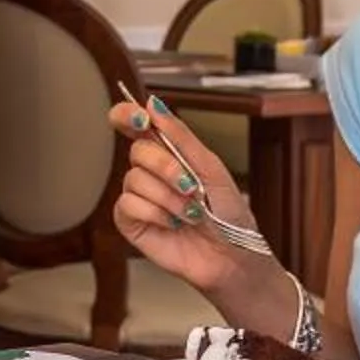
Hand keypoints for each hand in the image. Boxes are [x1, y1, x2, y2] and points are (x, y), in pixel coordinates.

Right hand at [107, 101, 274, 301]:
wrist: (232, 255)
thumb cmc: (228, 213)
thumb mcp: (211, 167)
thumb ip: (180, 136)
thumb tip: (153, 104)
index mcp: (168, 152)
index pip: (134, 124)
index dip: (128, 115)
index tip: (141, 119)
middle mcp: (149, 172)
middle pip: (137, 151)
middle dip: (167, 168)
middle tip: (190, 187)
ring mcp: (138, 196)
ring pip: (134, 180)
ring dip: (168, 197)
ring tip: (189, 213)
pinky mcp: (131, 221)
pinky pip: (127, 204)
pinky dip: (155, 213)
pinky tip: (172, 224)